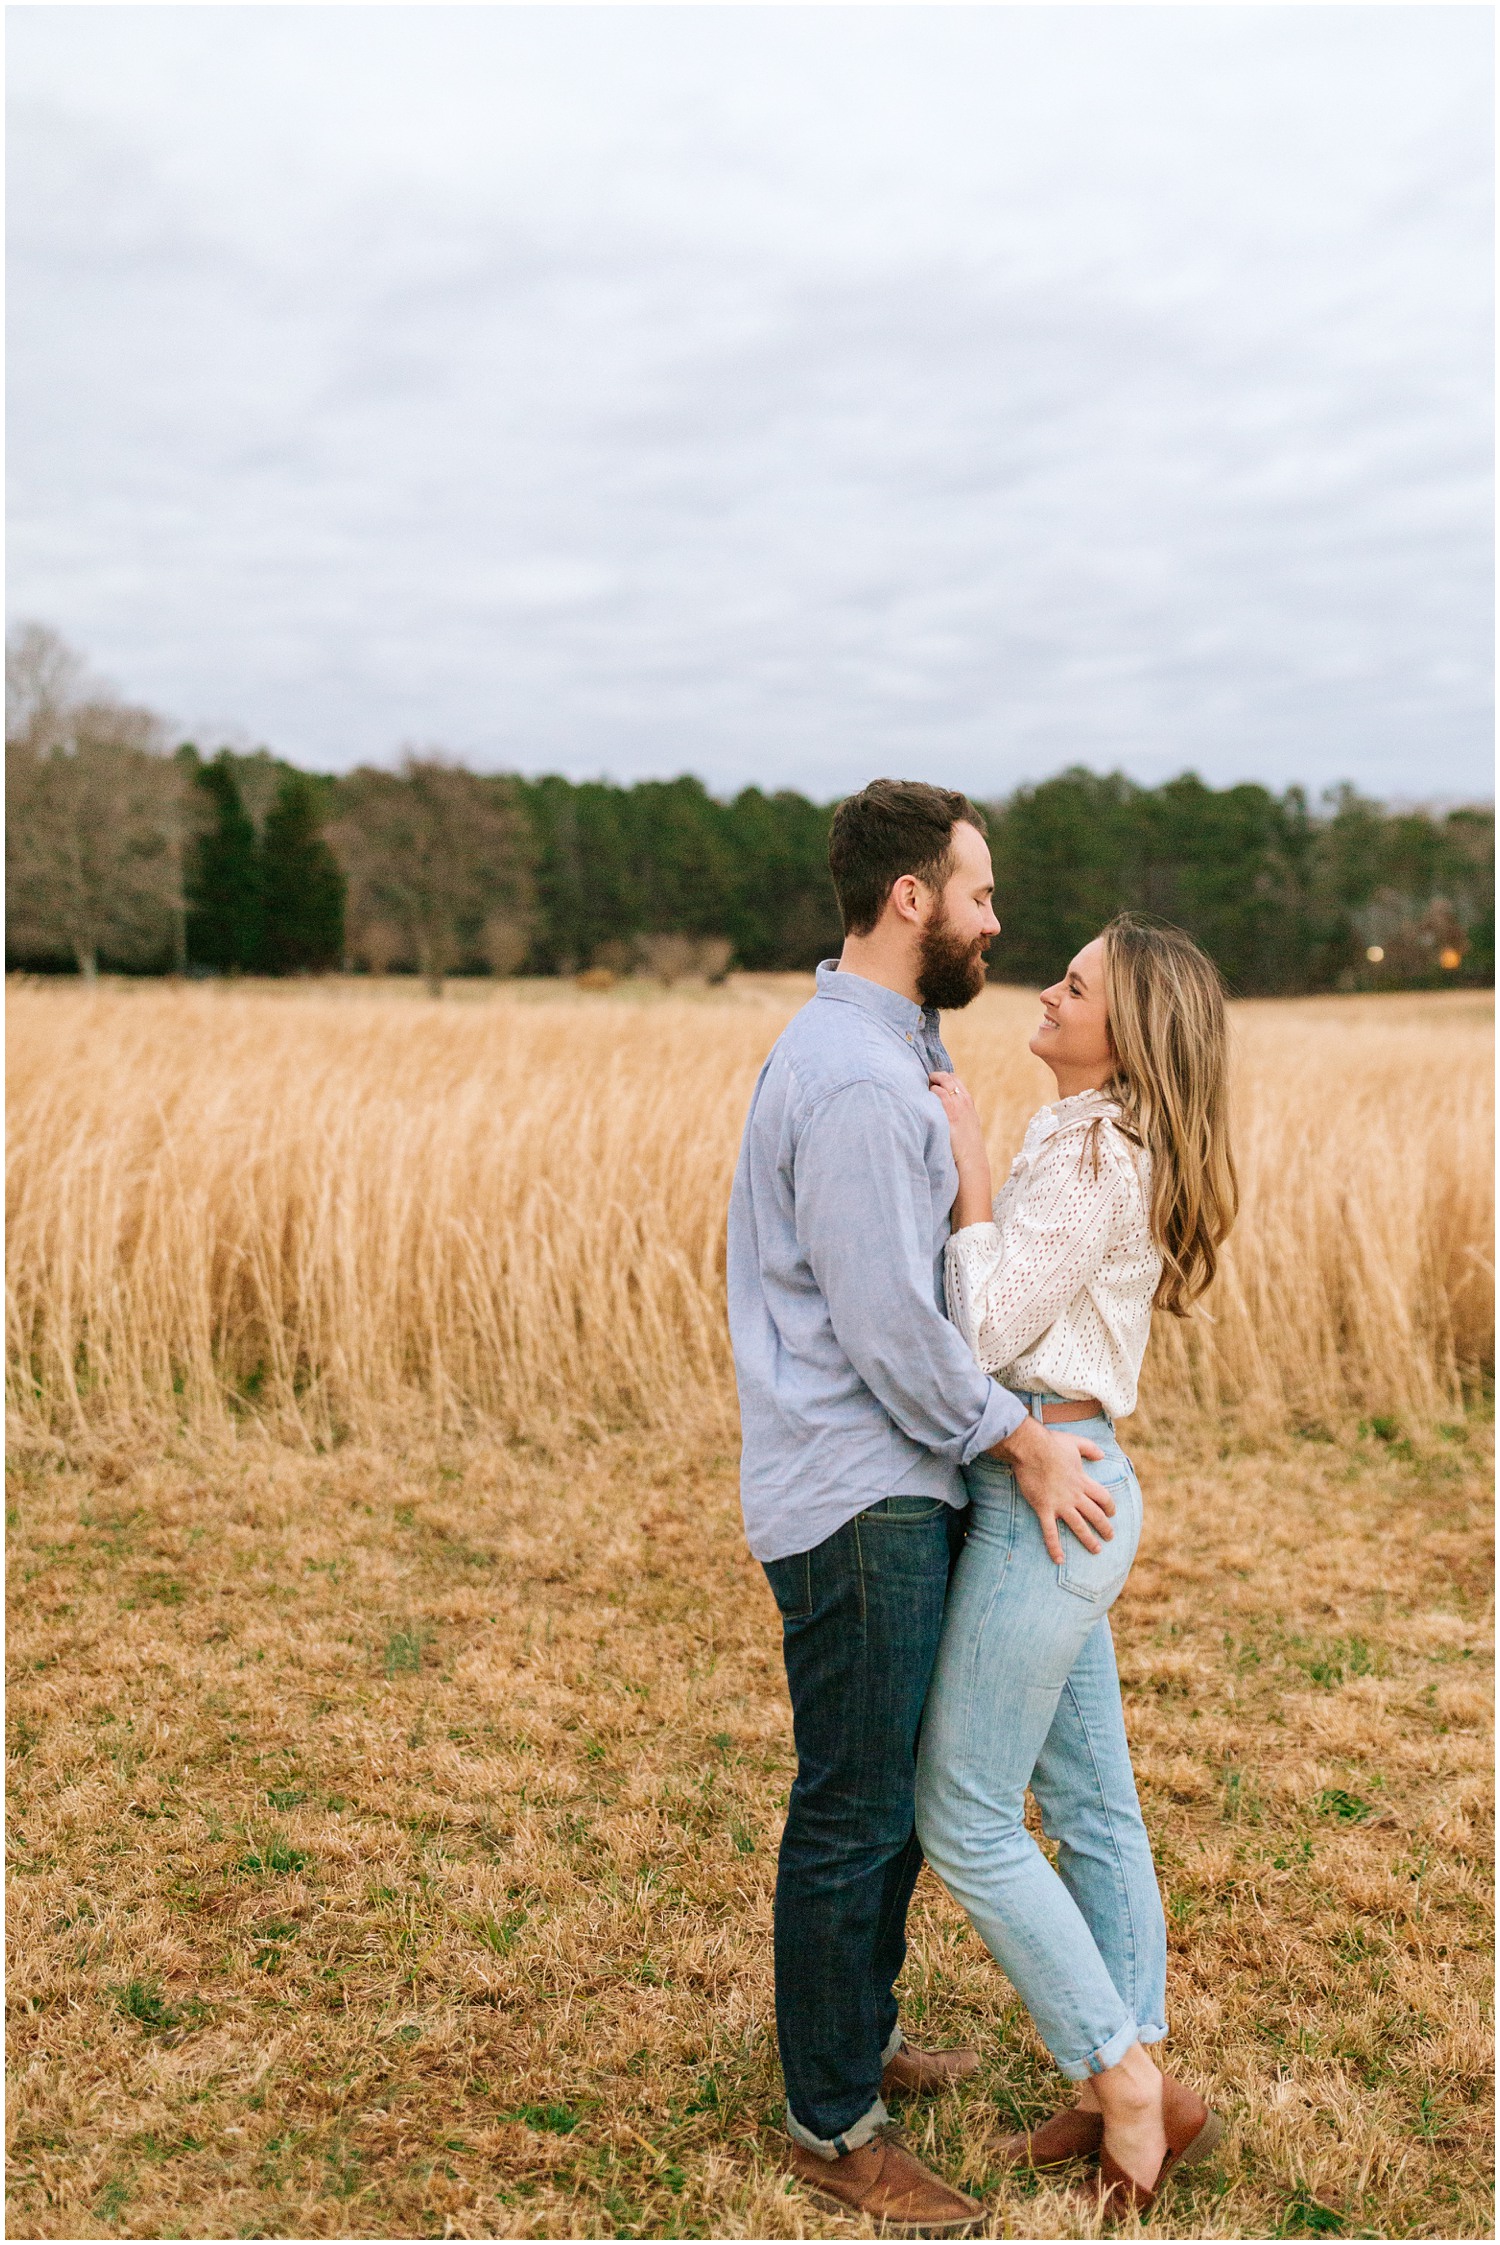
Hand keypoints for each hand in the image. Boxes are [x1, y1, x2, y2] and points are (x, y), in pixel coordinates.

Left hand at [928, 1071, 992, 1227]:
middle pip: (947, 1077)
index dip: (941, 1078)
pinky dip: (926, 1093)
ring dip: (928, 1084)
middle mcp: (964, 1102)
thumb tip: (935, 1115)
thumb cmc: (963, 1154)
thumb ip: (953, 1118)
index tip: (930, 1081)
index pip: (955, 1080)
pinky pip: (935, 1094)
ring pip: (940, 1082)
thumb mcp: (962, 1131)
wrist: (970, 1167)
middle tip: (920, 1082)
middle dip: (933, 1077)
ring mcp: (957, 1106)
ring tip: (915, 1090)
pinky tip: (916, 1101)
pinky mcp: (949, 1113)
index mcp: (968, 1104)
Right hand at [989, 1414, 1115, 1562]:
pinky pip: (1050, 1532)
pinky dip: (1055, 1547)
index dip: (1110, 1506)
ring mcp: (1060, 1504)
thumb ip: (1090, 1448)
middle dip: (1104, 1527)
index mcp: (1083, 1481)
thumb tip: (1102, 1455)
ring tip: (1096, 1549)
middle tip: (1110, 1537)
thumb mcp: (1076, 1442)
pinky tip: (1059, 1559)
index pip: (1103, 1497)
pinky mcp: (1044, 1508)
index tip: (1112, 1513)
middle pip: (1095, 1515)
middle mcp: (1075, 1495)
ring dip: (1088, 1539)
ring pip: (1078, 1526)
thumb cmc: (1051, 1443)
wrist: (1030, 1448)